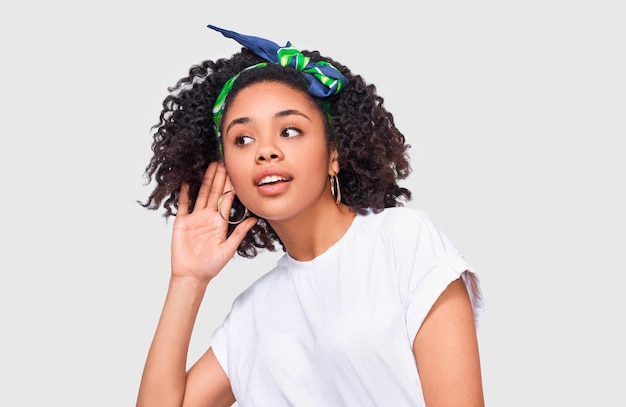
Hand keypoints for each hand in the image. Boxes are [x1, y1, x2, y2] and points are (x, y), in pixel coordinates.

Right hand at [171, 162, 255, 282]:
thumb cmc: (211, 266)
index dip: (231, 186)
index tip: (236, 172)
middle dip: (219, 177)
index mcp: (220, 222)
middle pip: (215, 192)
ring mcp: (195, 218)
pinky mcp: (182, 222)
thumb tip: (255, 219)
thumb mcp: (229, 248)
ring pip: (201, 194)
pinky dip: (184, 192)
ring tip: (209, 165)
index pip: (227, 200)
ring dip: (205, 180)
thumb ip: (239, 232)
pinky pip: (183, 204)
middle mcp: (208, 217)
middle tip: (223, 160)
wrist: (192, 275)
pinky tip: (186, 180)